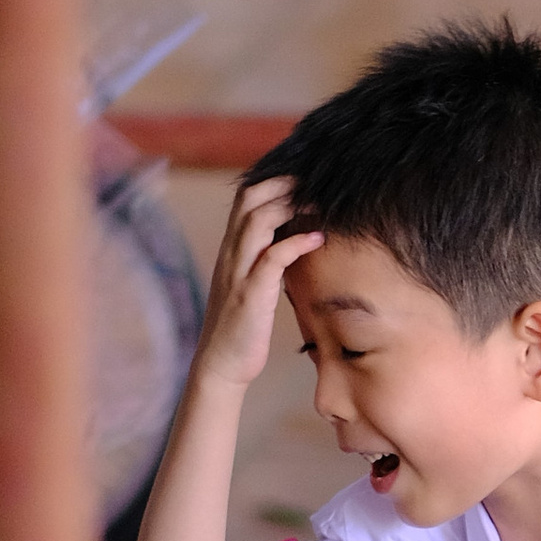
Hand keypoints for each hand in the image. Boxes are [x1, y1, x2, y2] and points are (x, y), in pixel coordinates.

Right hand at [196, 173, 322, 393]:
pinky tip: (318, 238)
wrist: (221, 365)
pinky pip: (272, 259)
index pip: (246, 197)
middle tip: (316, 180)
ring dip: (290, 205)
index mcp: (232, 248)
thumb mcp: (254, 284)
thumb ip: (267, 259)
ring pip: (256, 220)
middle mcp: (232, 253)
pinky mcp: (250, 294)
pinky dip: (296, 243)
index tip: (304, 175)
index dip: (274, 179)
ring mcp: (239, 272)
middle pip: (249, 198)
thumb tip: (295, 239)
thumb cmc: (242, 326)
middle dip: (282, 182)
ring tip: (320, 202)